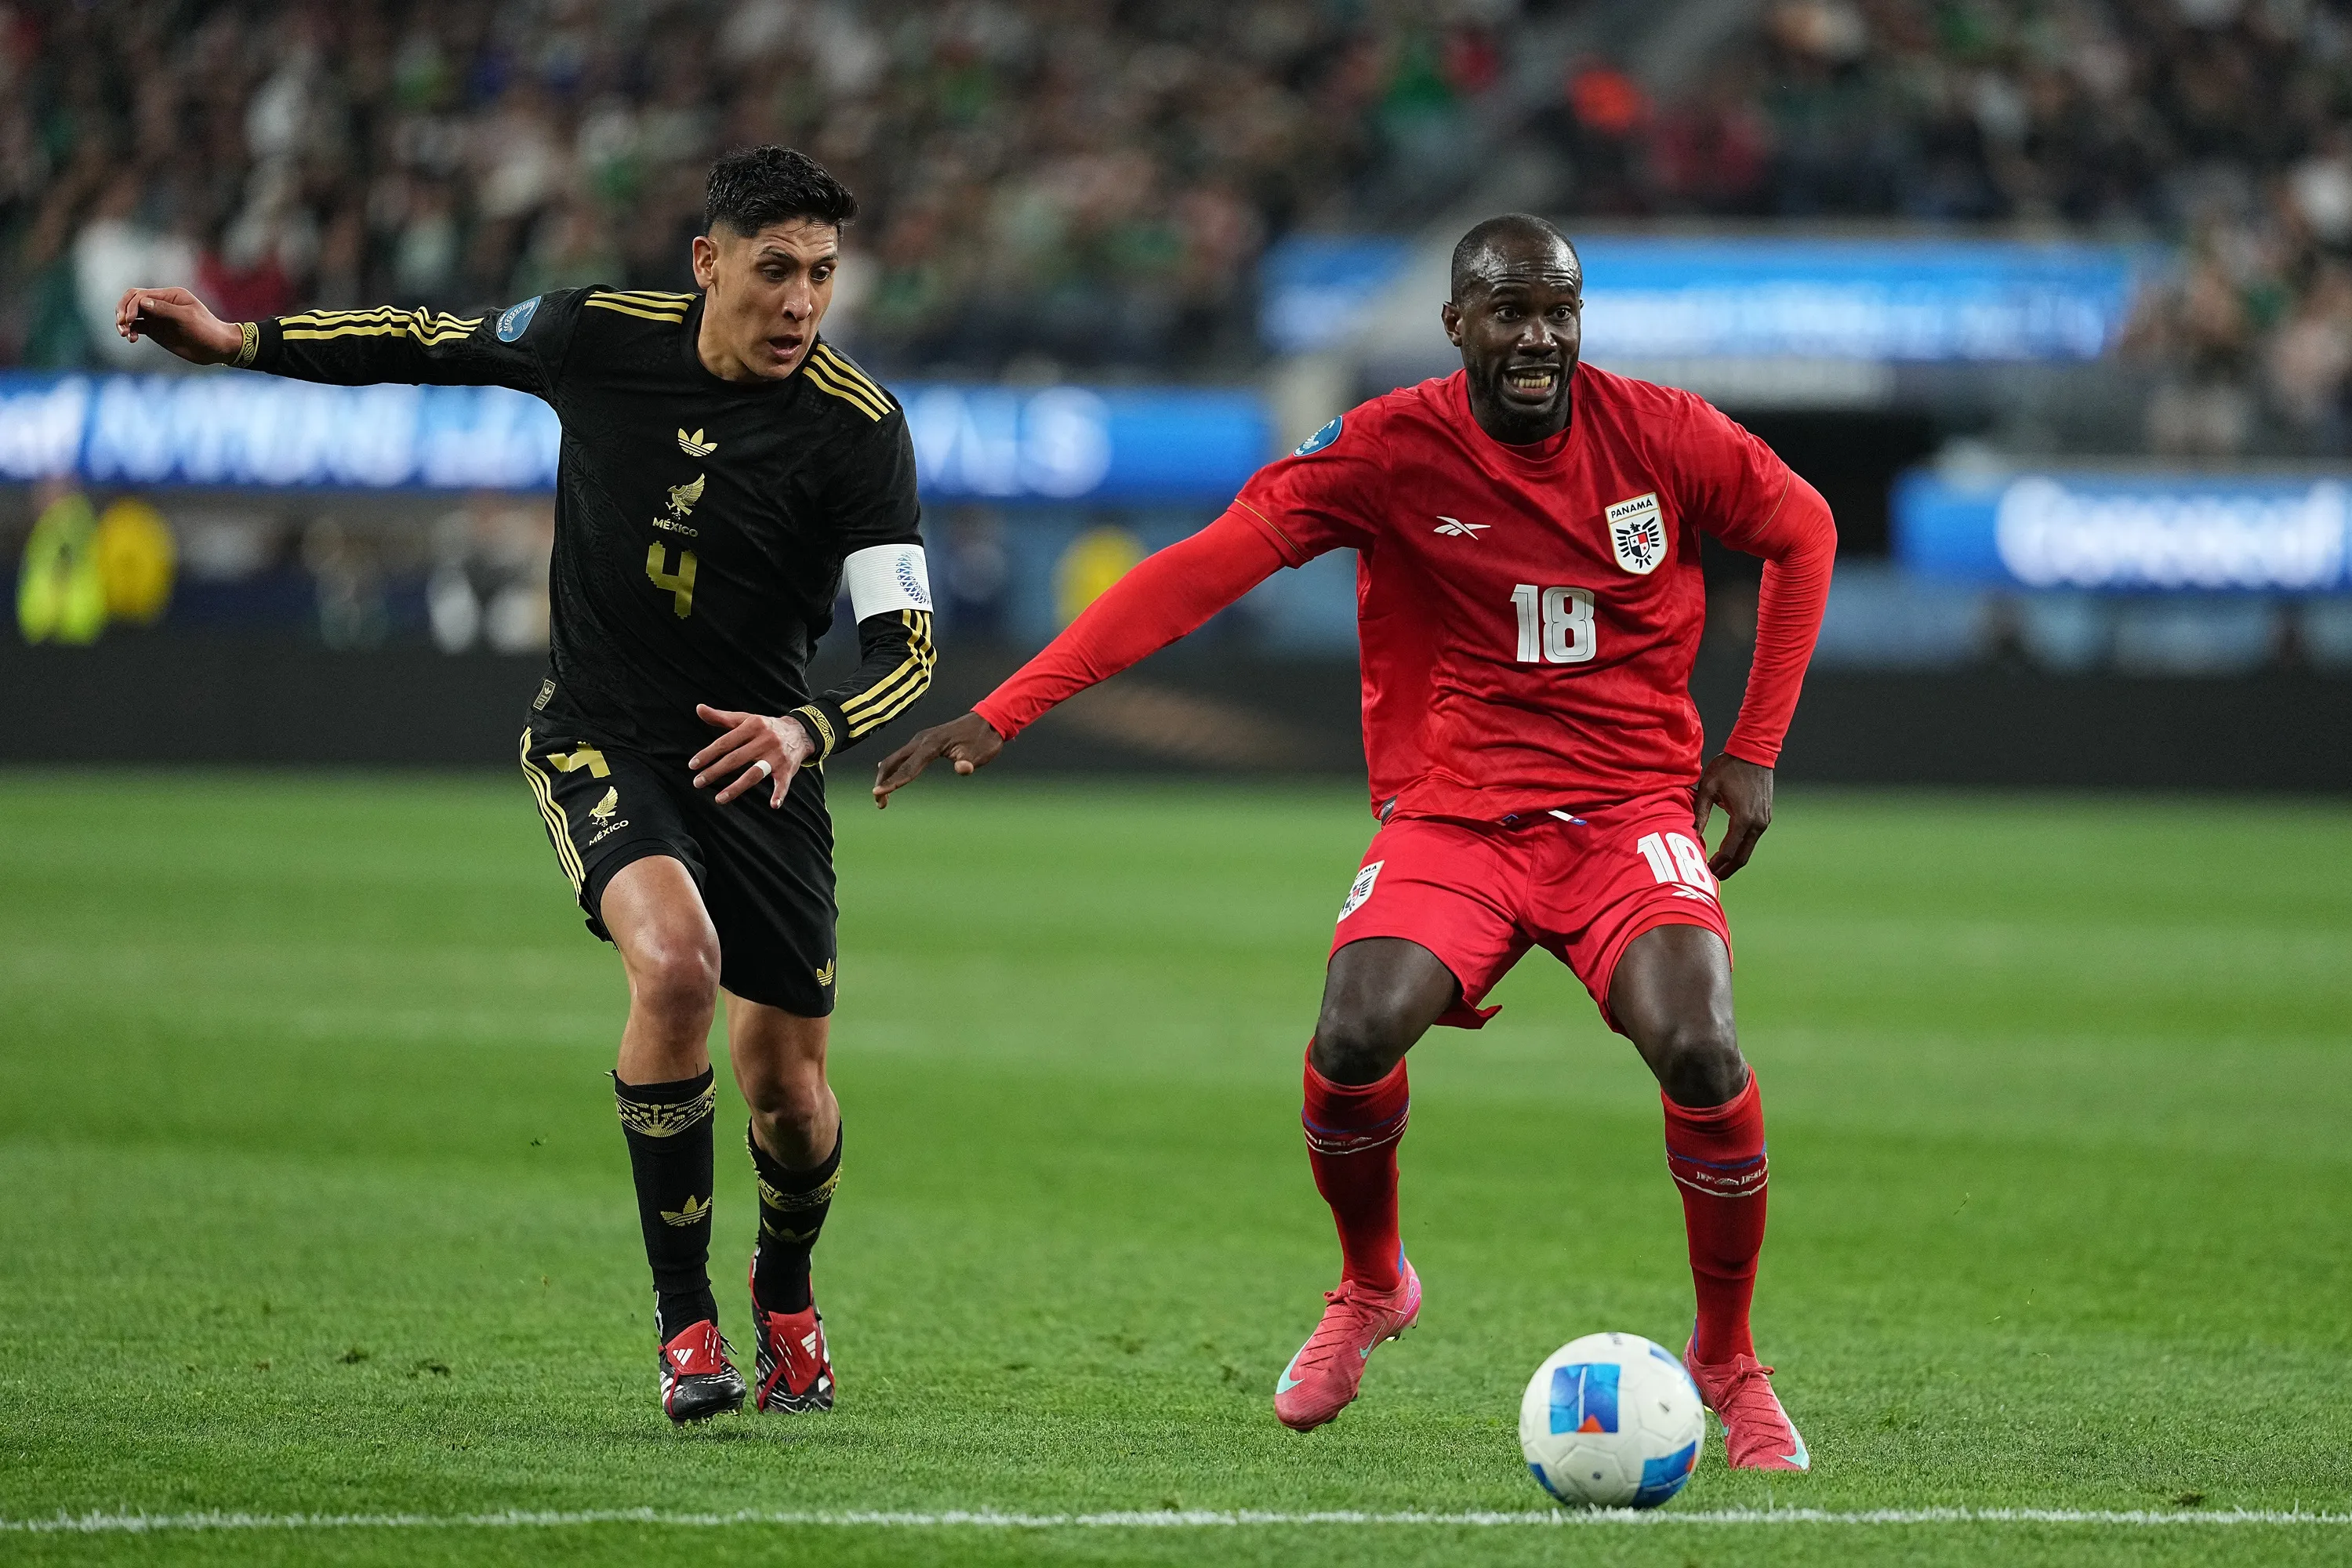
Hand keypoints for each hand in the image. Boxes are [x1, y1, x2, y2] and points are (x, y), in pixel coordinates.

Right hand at [115, 287, 242, 364]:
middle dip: (122, 311)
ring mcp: (157, 317)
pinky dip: (131, 331)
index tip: (128, 321)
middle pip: (132, 301)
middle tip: (121, 325)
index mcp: (169, 295)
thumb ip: (165, 310)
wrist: (217, 348)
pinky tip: (132, 339)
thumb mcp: (188, 318)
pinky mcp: (156, 330)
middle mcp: (161, 303)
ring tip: (124, 334)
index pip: (141, 295)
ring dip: (123, 322)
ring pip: (132, 314)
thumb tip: (142, 302)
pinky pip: (137, 327)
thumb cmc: (207, 330)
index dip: (131, 306)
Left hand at [691, 705, 815, 806]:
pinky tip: (773, 804)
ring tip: (719, 798)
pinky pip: (783, 783)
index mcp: (753, 726)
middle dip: (715, 771)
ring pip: (755, 773)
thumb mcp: (746, 719)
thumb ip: (721, 717)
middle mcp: (765, 740)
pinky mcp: (788, 769)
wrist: (800, 732)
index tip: (693, 765)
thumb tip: (699, 709)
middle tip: (697, 783)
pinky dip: (780, 794)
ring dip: (736, 787)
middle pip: (736, 758)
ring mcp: (777, 756)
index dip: (708, 754)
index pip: (726, 742)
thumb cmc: (766, 727)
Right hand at [871, 711, 1004, 808]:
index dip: (893, 783)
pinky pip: (903, 755)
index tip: (878, 793)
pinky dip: (894, 767)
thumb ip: (968, 763)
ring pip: (896, 758)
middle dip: (884, 781)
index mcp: (932, 744)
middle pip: (894, 761)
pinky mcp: (925, 740)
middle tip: (879, 803)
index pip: (908, 767)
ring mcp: (922, 739)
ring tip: (882, 797)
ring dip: (887, 775)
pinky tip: (888, 773)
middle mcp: (922, 740)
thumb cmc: (983, 739)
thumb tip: (963, 769)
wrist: (988, 721)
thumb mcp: (980, 754)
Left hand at [1693, 753, 1772, 879]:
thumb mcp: (1707, 789)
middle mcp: (1757, 823)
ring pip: (1749, 849)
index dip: (1716, 865)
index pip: (1730, 852)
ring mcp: (1764, 820)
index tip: (1703, 870)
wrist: (1753, 752)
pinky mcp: (1765, 816)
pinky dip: (1740, 848)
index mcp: (1743, 818)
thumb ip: (1699, 814)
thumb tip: (1691, 836)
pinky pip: (1752, 839)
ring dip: (1734, 860)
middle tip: (1711, 878)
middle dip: (1727, 870)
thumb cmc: (1727, 767)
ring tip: (1716, 867)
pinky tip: (1727, 851)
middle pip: (1742, 857)